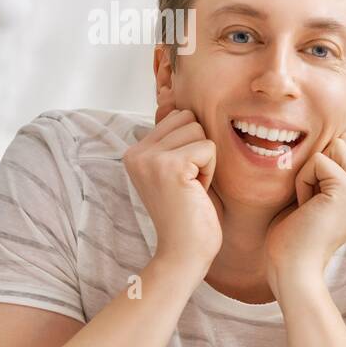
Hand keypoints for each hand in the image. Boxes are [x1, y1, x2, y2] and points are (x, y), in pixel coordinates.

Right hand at [123, 108, 222, 275]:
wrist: (184, 252)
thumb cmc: (190, 212)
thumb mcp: (179, 168)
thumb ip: (174, 136)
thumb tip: (171, 94)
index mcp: (135, 150)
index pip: (178, 116)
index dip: (192, 146)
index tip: (184, 177)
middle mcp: (136, 151)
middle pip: (189, 119)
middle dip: (200, 149)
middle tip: (190, 182)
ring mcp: (149, 158)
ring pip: (199, 130)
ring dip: (206, 160)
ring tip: (192, 187)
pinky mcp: (170, 167)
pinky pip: (208, 148)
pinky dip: (211, 170)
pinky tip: (197, 191)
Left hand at [265, 132, 345, 285]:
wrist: (294, 268)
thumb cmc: (297, 235)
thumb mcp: (321, 194)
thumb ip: (332, 169)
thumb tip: (335, 134)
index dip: (323, 166)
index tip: (317, 201)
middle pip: (344, 142)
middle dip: (319, 164)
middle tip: (312, 201)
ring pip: (334, 145)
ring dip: (311, 172)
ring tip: (310, 203)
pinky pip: (318, 160)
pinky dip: (303, 181)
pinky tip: (306, 207)